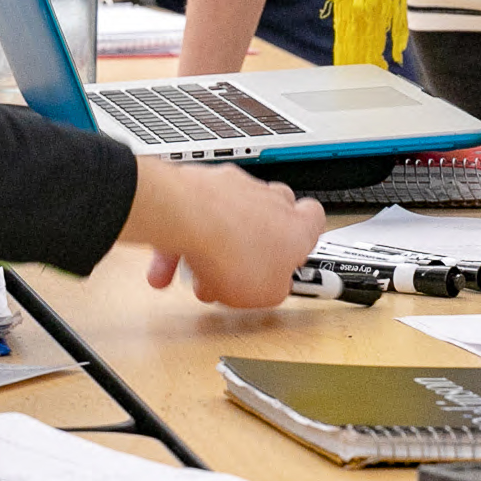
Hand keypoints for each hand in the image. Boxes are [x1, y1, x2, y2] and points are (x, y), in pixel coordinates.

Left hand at [119, 158, 324, 307]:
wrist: (189, 220)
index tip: (291, 260)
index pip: (314, 219)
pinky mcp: (201, 186)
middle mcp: (268, 200)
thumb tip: (273, 289)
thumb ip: (276, 288)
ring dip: (214, 248)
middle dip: (252, 246)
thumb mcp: (268, 294)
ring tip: (196, 275)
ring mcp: (234, 189)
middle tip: (239, 271)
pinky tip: (166, 269)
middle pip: (269, 219)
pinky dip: (181, 241)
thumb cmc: (233, 252)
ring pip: (228, 219)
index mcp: (296, 226)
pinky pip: (194, 217)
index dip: (303, 239)